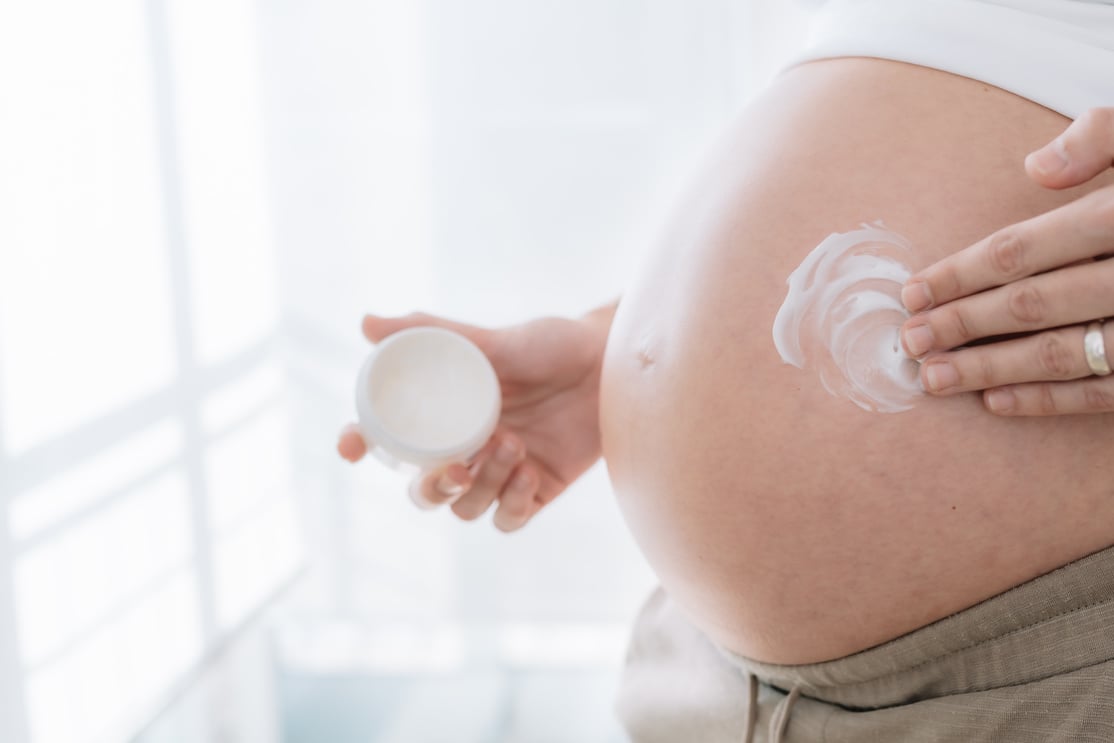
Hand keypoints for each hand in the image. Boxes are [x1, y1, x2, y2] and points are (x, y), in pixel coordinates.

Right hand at [337, 308, 612, 530]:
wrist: (612, 363)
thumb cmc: (551, 344)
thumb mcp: (491, 338)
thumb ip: (431, 331)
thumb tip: (366, 323)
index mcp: (447, 413)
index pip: (391, 439)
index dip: (362, 445)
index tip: (351, 447)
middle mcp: (469, 447)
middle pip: (424, 490)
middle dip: (430, 489)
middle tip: (455, 468)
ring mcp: (502, 472)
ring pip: (465, 507)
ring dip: (483, 485)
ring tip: (514, 446)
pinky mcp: (538, 490)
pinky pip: (509, 520)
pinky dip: (513, 503)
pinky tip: (530, 472)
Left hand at [898, 108, 1113, 415]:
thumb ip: (1105, 137)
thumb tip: (1035, 168)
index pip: (1024, 250)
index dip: (960, 272)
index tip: (912, 290)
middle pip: (1032, 304)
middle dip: (962, 324)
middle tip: (909, 340)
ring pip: (1061, 353)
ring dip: (990, 369)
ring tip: (935, 378)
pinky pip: (1103, 391)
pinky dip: (1049, 400)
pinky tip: (997, 401)